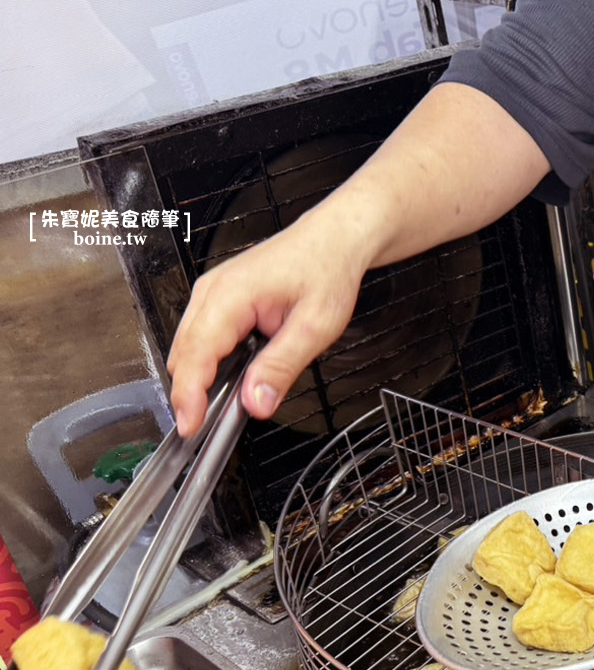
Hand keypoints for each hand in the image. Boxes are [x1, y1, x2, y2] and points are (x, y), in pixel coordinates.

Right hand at [166, 207, 370, 436]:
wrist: (334, 239)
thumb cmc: (327, 270)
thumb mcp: (316, 326)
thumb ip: (282, 366)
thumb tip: (256, 402)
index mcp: (231, 295)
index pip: (196, 354)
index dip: (189, 394)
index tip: (190, 425)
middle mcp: (212, 292)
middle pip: (184, 353)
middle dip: (189, 392)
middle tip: (202, 429)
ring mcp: (212, 294)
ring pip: (188, 348)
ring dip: (197, 379)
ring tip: (212, 411)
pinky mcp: (219, 301)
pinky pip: (202, 338)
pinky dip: (207, 364)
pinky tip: (226, 380)